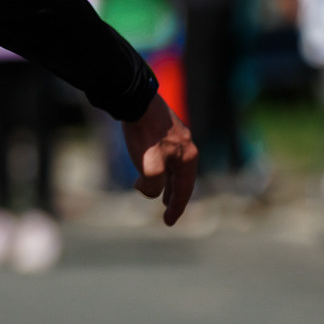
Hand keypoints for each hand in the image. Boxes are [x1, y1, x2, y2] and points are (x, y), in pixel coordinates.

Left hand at [122, 95, 197, 225]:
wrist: (135, 101)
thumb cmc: (145, 135)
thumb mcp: (149, 166)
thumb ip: (153, 185)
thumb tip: (149, 192)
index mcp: (188, 158)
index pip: (184, 190)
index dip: (176, 209)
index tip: (168, 222)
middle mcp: (186, 148)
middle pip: (181, 179)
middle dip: (173, 196)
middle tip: (167, 211)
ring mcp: (176, 138)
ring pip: (172, 167)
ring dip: (165, 182)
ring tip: (159, 193)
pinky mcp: (163, 131)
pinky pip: (164, 156)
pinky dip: (158, 168)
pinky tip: (146, 169)